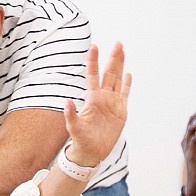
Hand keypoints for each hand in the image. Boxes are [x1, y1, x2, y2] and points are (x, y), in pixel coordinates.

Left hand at [63, 43, 131, 167]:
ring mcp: (112, 103)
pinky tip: (128, 74)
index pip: (93, 75)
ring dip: (120, 65)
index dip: (93, 61)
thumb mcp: (73, 126)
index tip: (94, 46)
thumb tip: (67, 101)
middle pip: (109, 73)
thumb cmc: (80, 140)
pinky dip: (127, 84)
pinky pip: (125, 94)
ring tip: (122, 51)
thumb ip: (70, 114)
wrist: (91, 152)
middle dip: (113, 58)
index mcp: (92, 98)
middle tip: (117, 43)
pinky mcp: (121, 111)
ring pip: (118, 79)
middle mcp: (103, 97)